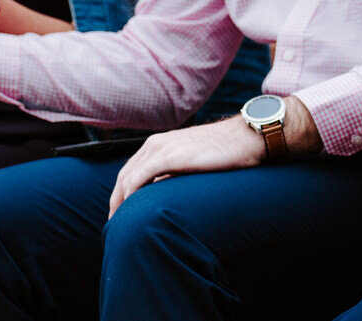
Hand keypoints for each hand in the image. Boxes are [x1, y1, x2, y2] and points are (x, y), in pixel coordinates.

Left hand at [108, 116, 264, 215]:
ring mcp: (161, 148)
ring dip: (120, 202)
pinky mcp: (169, 156)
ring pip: (127, 178)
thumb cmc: (226, 151)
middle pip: (124, 176)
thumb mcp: (193, 159)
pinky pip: (138, 178)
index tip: (120, 214)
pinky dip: (129, 195)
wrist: (246, 137)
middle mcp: (155, 143)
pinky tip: (130, 211)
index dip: (121, 194)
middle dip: (116, 201)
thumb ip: (175, 171)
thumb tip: (164, 193)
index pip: (130, 171)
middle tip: (115, 225)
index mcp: (159, 143)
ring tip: (120, 224)